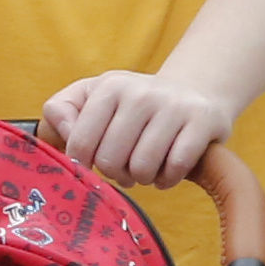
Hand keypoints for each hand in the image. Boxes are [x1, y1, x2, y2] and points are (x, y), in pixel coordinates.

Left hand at [40, 68, 234, 187]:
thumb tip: (63, 133)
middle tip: (124, 167)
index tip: (94, 162)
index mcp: (110, 86)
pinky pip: (175, 168)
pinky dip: (168, 179)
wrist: (194, 92)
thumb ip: (61, 111)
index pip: (80, 145)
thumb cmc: (131, 105)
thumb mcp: (93, 97)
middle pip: (110, 161)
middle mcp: (142, 92)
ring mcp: (175, 105)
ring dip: (142, 178)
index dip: (84, 164)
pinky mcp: (203, 121)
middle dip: (115, 173)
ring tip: (145, 167)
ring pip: (142, 168)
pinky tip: (166, 171)